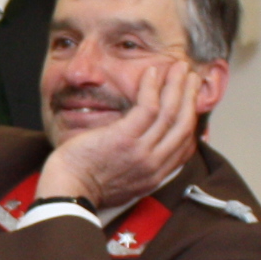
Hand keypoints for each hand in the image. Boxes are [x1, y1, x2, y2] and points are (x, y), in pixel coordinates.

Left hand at [39, 59, 200, 208]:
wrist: (68, 192)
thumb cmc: (85, 185)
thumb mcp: (124, 184)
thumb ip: (139, 168)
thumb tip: (145, 152)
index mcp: (155, 175)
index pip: (185, 145)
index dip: (192, 119)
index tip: (192, 100)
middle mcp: (154, 164)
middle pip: (183, 124)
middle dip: (191, 96)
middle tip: (192, 76)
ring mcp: (142, 151)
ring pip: (170, 112)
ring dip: (177, 85)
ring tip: (179, 67)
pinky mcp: (124, 138)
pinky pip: (147, 107)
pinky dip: (152, 87)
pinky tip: (151, 72)